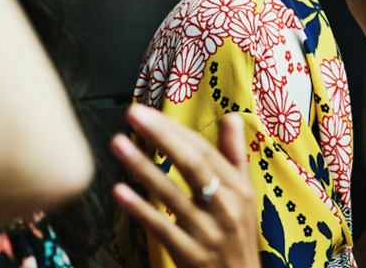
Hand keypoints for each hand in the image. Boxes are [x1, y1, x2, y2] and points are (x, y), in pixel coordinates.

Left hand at [112, 104, 258, 267]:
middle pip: (192, 164)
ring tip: (118, 143)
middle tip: (134, 114)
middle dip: (162, 136)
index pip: (205, 151)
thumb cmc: (239, 236)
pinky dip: (139, 208)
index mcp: (239, 188)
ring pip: (171, 194)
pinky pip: (161, 227)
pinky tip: (119, 191)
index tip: (150, 112)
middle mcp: (226, 206)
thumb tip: (232, 116)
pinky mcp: (189, 254)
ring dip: (142, 166)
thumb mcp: (246, 195)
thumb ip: (235, 155)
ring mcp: (207, 231)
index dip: (176, 130)